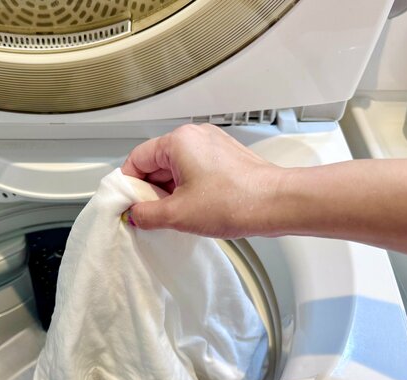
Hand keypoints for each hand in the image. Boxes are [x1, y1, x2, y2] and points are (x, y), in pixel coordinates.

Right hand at [121, 124, 281, 237]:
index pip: (136, 159)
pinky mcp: (225, 158)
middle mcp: (195, 137)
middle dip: (151, 191)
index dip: (129, 186)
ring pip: (175, 169)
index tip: (130, 205)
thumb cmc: (236, 201)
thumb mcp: (178, 214)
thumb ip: (146, 214)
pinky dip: (188, 190)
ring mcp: (212, 146)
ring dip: (170, 193)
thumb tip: (135, 214)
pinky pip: (194, 172)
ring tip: (178, 215)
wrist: (276, 204)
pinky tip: (194, 210)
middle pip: (156, 163)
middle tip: (154, 215)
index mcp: (178, 141)